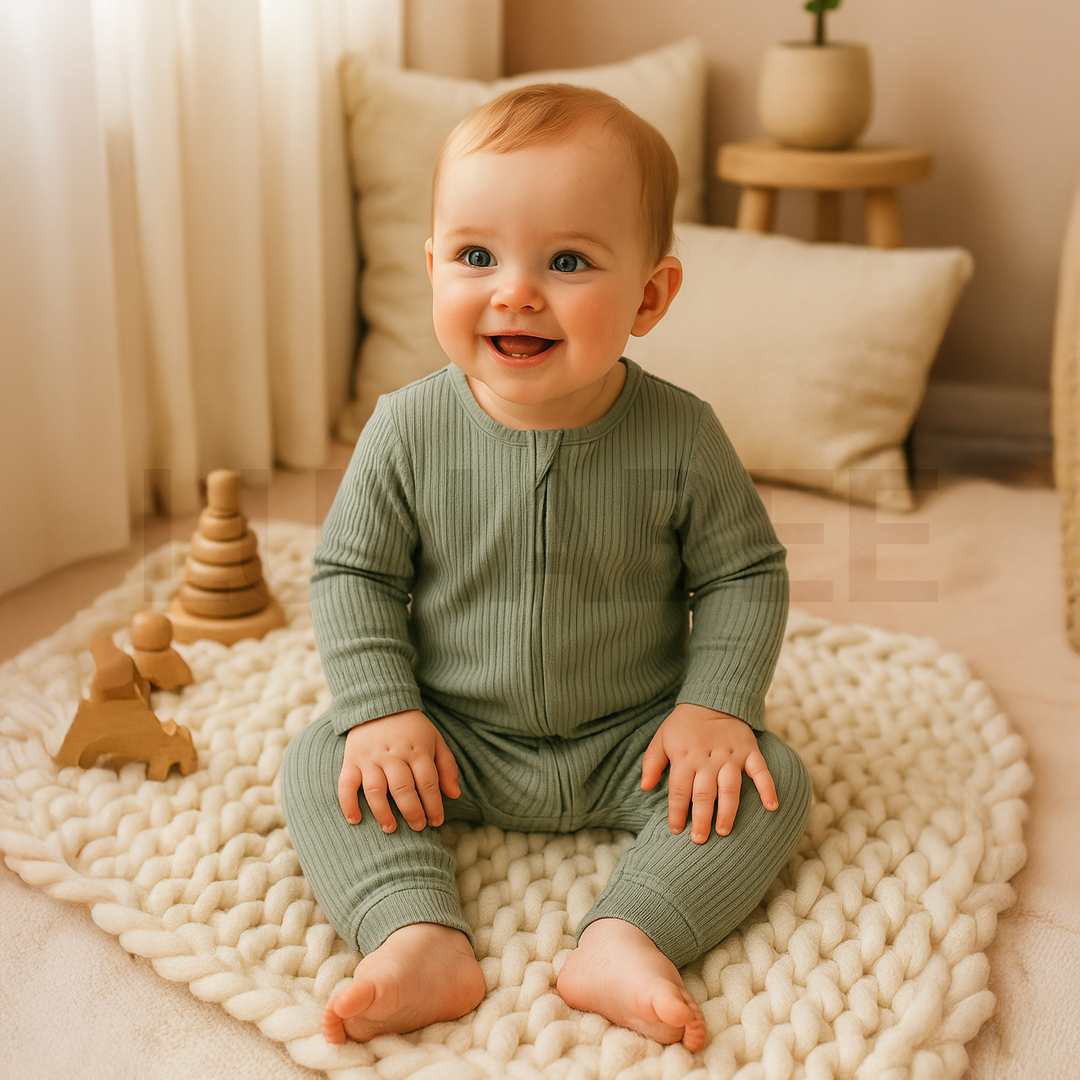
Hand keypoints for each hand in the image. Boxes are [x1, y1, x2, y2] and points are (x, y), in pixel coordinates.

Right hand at [338, 710, 459, 832]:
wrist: (379, 703)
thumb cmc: (411, 728)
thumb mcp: (435, 740)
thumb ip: (446, 767)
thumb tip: (454, 794)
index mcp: (416, 750)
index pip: (427, 782)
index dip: (433, 805)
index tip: (436, 821)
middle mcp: (393, 755)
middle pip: (403, 788)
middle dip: (412, 811)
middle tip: (417, 827)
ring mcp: (370, 758)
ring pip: (375, 790)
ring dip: (382, 812)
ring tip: (390, 828)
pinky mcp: (351, 760)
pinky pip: (346, 784)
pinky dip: (348, 804)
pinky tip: (355, 819)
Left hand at [641, 703, 777, 842]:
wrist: (712, 699)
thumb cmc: (683, 725)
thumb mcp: (661, 739)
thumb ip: (652, 763)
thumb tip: (645, 787)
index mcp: (685, 758)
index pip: (678, 791)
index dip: (676, 812)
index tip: (676, 829)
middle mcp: (708, 760)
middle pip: (703, 794)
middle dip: (701, 819)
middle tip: (699, 840)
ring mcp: (730, 757)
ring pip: (730, 788)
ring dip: (727, 811)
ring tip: (724, 831)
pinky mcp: (750, 752)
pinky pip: (761, 771)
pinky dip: (768, 788)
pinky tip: (772, 807)